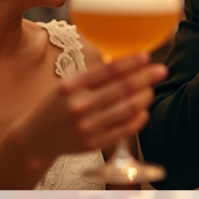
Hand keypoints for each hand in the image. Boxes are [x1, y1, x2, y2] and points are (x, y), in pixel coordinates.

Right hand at [12, 55, 163, 168]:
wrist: (37, 138)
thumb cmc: (54, 107)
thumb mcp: (66, 85)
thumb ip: (92, 77)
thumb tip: (125, 64)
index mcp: (72, 86)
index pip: (108, 70)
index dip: (131, 62)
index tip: (146, 56)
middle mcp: (80, 105)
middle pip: (123, 87)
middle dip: (146, 77)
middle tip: (161, 70)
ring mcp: (89, 125)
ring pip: (128, 107)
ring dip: (144, 96)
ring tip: (150, 90)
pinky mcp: (95, 143)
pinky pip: (125, 129)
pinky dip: (138, 118)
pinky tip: (143, 110)